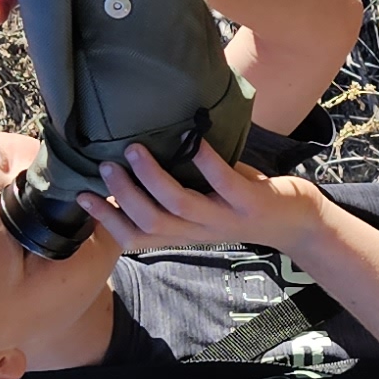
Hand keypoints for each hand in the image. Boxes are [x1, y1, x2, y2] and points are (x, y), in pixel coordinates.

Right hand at [80, 141, 329, 254]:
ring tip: (134, 149)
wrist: (296, 223)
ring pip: (179, 205)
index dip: (108, 220)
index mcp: (183, 232)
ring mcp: (225, 217)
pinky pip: (225, 184)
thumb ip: (174, 191)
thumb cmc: (241, 205)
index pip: (136, 236)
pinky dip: (208, 164)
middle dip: (124, 195)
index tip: (81, 196)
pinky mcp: (252, 203)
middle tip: (104, 165)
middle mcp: (199, 230)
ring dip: (153, 178)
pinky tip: (193, 143)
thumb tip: (135, 157)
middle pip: (151, 221)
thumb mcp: (202, 206)